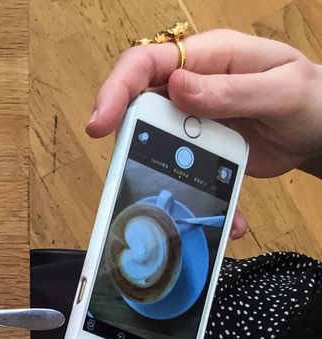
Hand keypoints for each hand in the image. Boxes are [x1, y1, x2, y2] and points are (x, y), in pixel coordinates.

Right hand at [88, 29, 321, 237]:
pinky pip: (179, 171)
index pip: (146, 62)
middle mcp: (191, 86)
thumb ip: (230, 90)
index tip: (101, 123)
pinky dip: (190, 198)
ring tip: (171, 203)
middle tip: (124, 169)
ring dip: (156, 175)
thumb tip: (174, 87)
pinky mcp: (197, 149)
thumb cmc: (310, 98)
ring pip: (151, 143)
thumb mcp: (280, 90)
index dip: (116, 89)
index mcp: (209, 58)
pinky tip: (216, 216)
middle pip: (137, 106)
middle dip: (126, 138)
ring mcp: (191, 120)